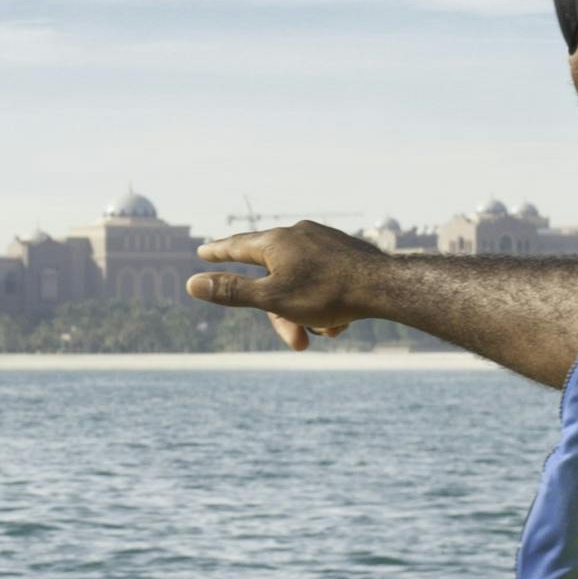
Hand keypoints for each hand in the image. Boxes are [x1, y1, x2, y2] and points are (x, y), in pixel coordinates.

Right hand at [189, 223, 385, 349]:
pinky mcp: (345, 251)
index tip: (203, 251)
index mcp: (276, 242)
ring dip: (307, 313)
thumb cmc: (327, 293)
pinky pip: (323, 279)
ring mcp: (324, 241)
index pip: (237, 246)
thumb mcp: (273, 298)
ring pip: (300, 282)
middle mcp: (298, 234)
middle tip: (297, 344)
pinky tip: (342, 321)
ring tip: (328, 331)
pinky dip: (325, 302)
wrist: (385, 286)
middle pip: (274, 277)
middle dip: (282, 315)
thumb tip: (192, 284)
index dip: (218, 252)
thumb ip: (232, 291)